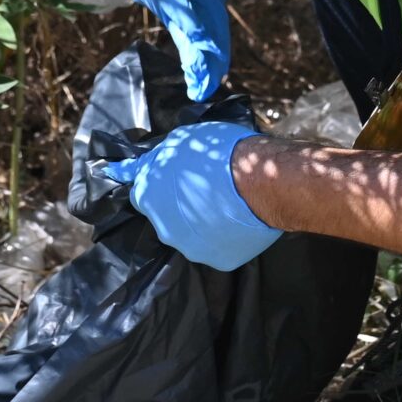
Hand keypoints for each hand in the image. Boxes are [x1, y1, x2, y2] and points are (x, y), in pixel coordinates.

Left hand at [108, 121, 281, 269]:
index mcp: (148, 197)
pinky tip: (241, 221)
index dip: (160, 186)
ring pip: (193, 237)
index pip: (142, 196)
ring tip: (228, 205)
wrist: (259, 182)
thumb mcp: (180, 140)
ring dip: (204, 224)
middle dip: (182, 207)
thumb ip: (160, 158)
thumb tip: (147, 163)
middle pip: (167, 219)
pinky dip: (228, 237)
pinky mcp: (219, 261)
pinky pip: (220, 248)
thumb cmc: (219, 154)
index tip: (175, 181)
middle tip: (207, 189)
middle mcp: (163, 229)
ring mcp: (191, 248)